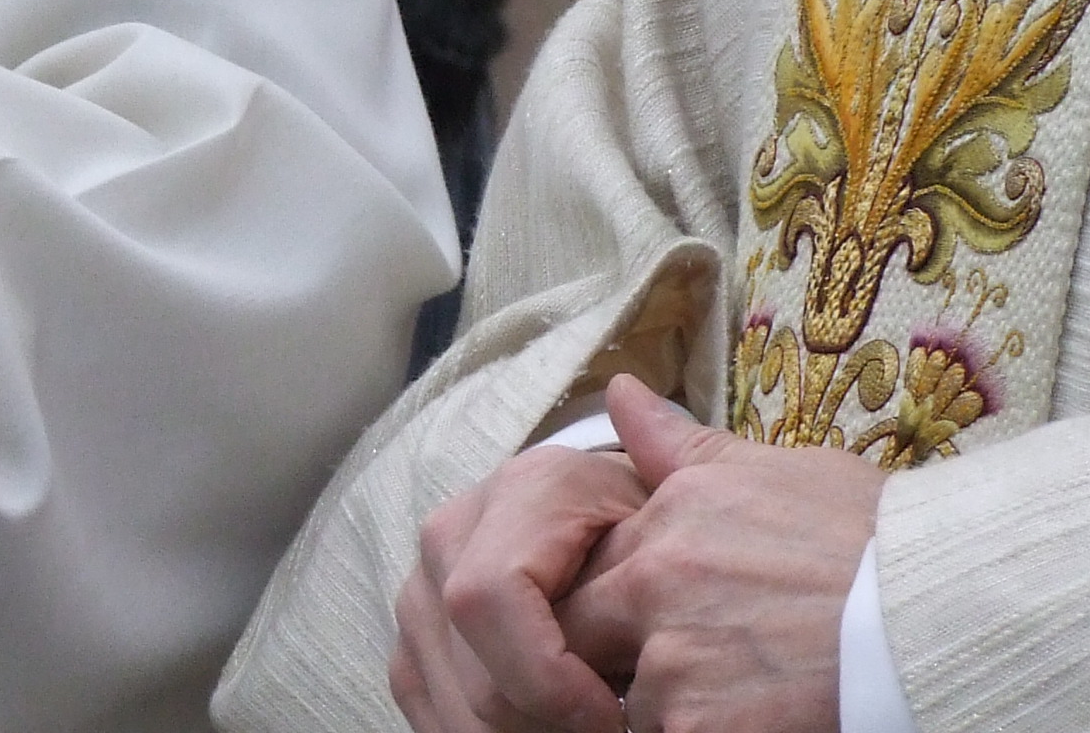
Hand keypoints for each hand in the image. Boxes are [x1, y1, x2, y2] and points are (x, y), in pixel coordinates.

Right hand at [390, 434, 649, 731]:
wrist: (611, 540)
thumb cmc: (656, 528)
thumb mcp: (677, 496)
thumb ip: (667, 458)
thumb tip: (626, 391)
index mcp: (517, 490)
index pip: (490, 599)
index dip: (548, 680)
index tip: (615, 717)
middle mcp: (451, 531)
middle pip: (473, 672)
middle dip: (544, 724)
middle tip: (608, 731)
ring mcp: (420, 587)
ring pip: (450, 704)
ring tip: (582, 726)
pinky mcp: (412, 635)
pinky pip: (429, 710)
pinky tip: (537, 729)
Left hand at [550, 377, 880, 732]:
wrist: (938, 613)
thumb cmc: (871, 540)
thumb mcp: (773, 470)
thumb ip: (680, 446)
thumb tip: (621, 391)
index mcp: (667, 515)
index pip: (586, 561)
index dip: (612, 590)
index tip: (652, 607)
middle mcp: (655, 583)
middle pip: (581, 630)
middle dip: (612, 648)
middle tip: (689, 653)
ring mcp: (675, 662)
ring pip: (628, 696)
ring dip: (663, 700)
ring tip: (738, 684)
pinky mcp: (701, 729)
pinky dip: (702, 729)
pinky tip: (753, 711)